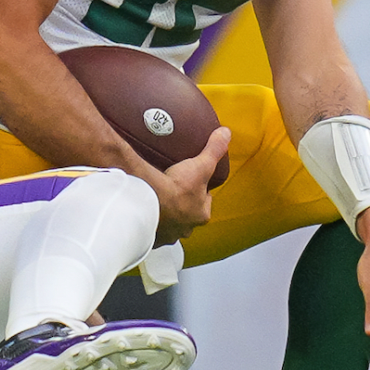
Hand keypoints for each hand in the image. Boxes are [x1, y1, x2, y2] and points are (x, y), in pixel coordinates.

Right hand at [150, 125, 229, 244]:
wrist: (149, 203)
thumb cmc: (176, 189)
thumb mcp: (200, 165)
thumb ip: (213, 149)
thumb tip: (226, 133)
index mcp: (201, 214)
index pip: (205, 202)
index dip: (201, 192)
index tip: (193, 183)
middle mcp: (186, 228)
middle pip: (187, 215)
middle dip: (182, 206)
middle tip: (172, 191)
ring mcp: (168, 234)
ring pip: (169, 225)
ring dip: (165, 216)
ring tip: (157, 201)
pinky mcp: (151, 236)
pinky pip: (151, 230)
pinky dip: (149, 223)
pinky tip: (143, 213)